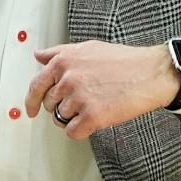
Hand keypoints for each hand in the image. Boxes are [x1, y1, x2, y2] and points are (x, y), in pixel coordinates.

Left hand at [24, 40, 180, 139]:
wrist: (149, 73)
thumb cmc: (122, 60)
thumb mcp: (87, 48)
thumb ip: (59, 52)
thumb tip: (39, 56)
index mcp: (63, 61)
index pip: (36, 85)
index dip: (32, 100)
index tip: (31, 109)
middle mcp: (68, 79)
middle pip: (50, 105)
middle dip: (62, 106)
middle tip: (81, 102)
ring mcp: (79, 98)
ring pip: (61, 119)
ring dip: (73, 118)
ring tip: (93, 106)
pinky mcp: (92, 116)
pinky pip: (73, 132)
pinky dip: (81, 130)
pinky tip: (94, 119)